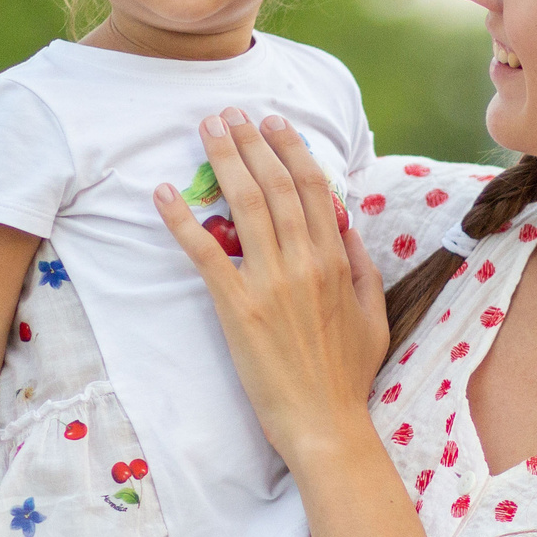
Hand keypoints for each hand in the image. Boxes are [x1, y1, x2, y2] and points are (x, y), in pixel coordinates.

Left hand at [154, 110, 388, 467]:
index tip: (274, 124)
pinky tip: (162, 194)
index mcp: (336, 260)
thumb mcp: (373, 314)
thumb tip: (345, 225)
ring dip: (222, 161)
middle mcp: (304, 262)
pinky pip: (205, 253)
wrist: (326, 422)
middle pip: (275, 184)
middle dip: (251, 142)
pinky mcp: (236, 307)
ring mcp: (270, 282)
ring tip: (206, 130)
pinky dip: (182, 219)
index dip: (291, 149)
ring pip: (244, 205)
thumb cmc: (348, 374)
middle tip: (230, 113)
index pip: (313, 188)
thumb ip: (361, 266)